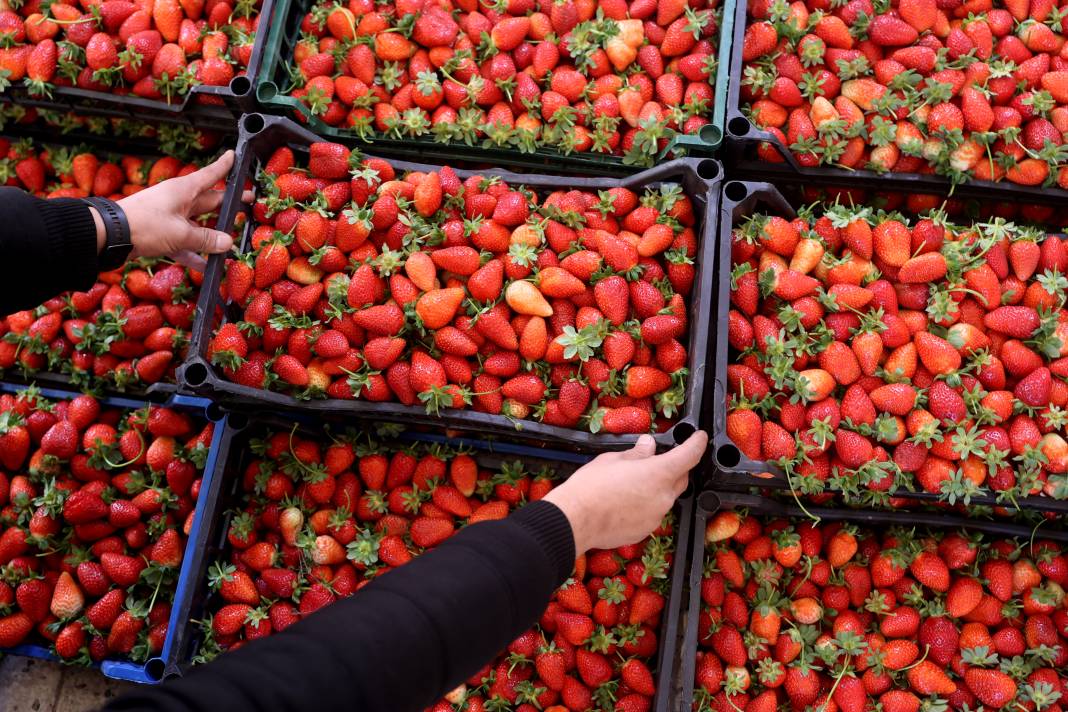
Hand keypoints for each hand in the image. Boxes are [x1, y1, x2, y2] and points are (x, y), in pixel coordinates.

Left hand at [113, 150, 237, 270]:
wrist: (111, 236)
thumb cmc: (146, 225)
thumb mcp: (181, 233)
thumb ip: (207, 239)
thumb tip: (228, 242)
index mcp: (184, 190)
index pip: (210, 174)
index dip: (224, 166)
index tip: (234, 156)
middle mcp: (179, 201)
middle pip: (209, 201)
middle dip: (228, 203)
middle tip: (248, 202)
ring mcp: (170, 217)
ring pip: (199, 225)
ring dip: (213, 235)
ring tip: (232, 241)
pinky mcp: (162, 234)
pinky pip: (185, 243)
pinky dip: (195, 253)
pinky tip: (206, 265)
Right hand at [542, 431, 707, 555]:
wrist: (575, 520)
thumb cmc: (591, 485)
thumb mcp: (613, 460)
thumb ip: (637, 453)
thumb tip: (649, 446)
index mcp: (659, 473)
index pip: (689, 455)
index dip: (697, 443)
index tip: (700, 437)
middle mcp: (664, 497)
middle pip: (680, 479)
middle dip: (675, 468)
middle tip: (656, 461)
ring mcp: (656, 517)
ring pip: (664, 498)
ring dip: (656, 488)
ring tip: (631, 484)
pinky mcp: (645, 531)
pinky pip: (651, 514)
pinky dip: (644, 505)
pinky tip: (624, 503)